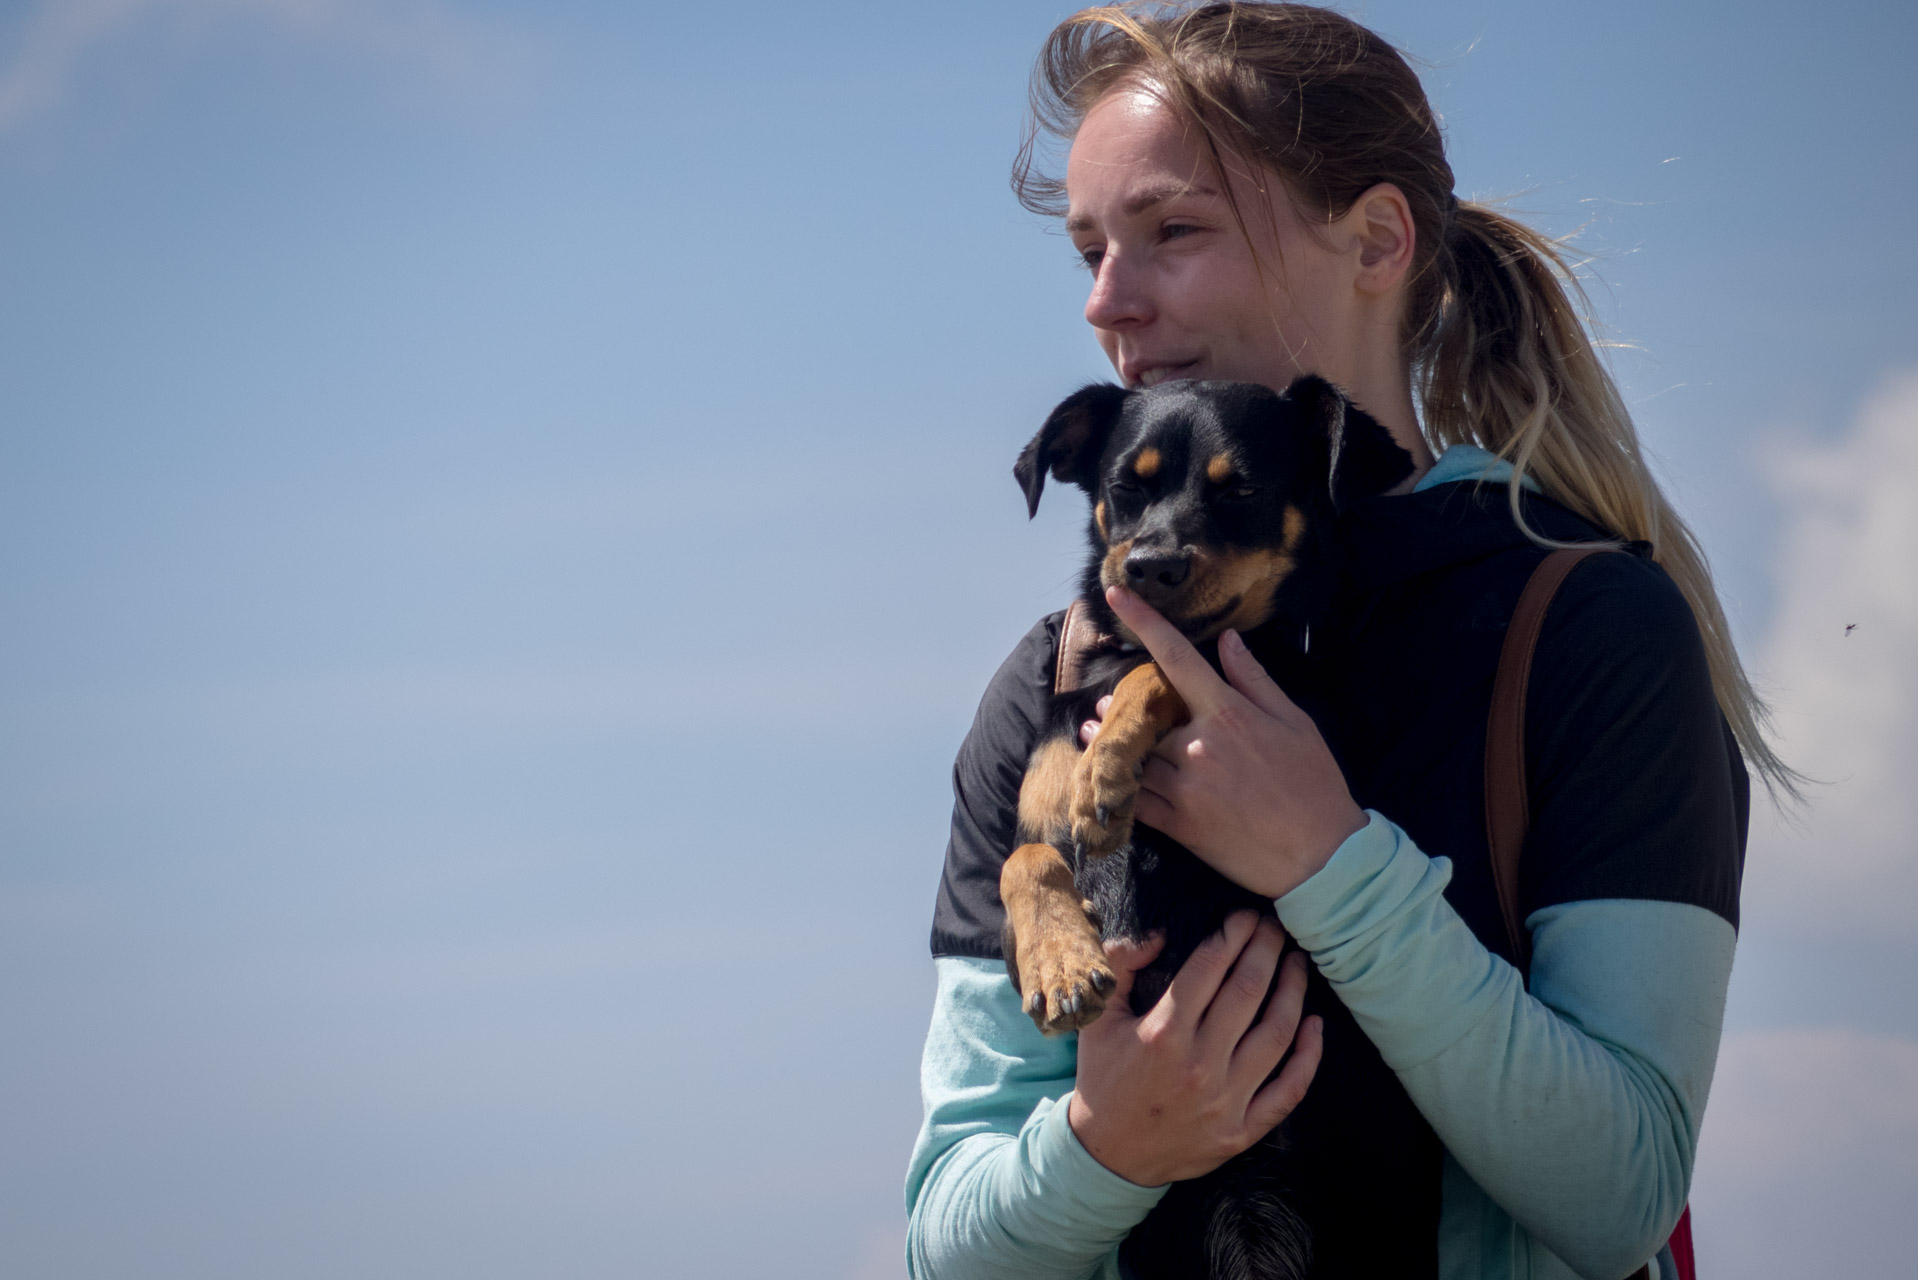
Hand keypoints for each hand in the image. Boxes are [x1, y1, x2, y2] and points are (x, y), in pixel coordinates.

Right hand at [1067, 910, 1323, 1186]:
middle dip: (1266, 949)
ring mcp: (1226, 1100)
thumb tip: (1157, 932)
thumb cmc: (1104, 1077)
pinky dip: (1309, 1055)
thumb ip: (1119, 967)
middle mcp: (1199, 1064)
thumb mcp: (1096, 1019)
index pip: (1210, 966)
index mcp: (1162, 1033)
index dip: (1232, 933)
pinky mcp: (1243, 1130)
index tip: (1244, 915)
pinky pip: (1290, 1089)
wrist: (1108, 1155)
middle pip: (1249, 990)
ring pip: (1277, 1033)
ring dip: (1293, 990)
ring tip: (1296, 963)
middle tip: (1275, 928)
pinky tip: (1315, 1024)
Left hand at [1085, 585, 1365, 898]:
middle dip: (1125, 706)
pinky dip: (1118, 786)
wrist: (1322, 858)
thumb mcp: (1295, 722)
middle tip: (1109, 706)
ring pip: (1132, 756)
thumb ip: (1255, 679)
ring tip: (1095, 733)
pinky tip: (1107, 777)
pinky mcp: (1180, 826)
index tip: (1114, 593)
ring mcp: (1186, 788)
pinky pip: (1136, 801)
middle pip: (1145, 712)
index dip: (1142, 621)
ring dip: (1110, 743)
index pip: (1176, 657)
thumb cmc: (1314, 784)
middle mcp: (1200, 747)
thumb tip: (1227, 640)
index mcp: (1229, 714)